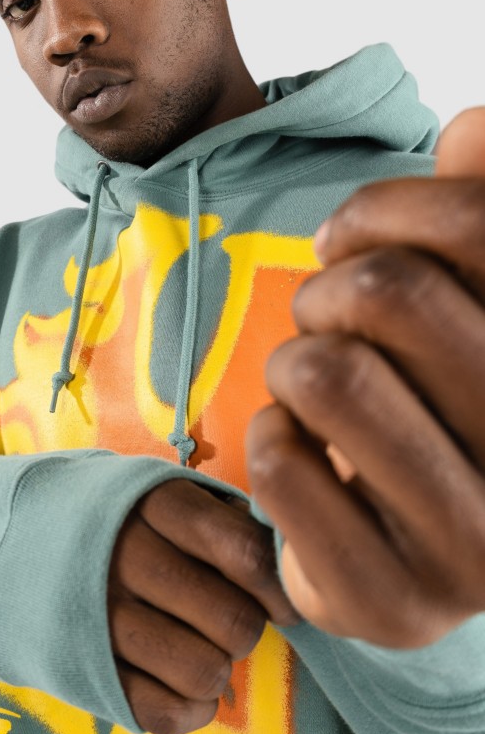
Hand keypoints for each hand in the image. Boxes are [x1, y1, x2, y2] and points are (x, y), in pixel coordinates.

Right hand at [108, 479, 298, 733]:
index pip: (246, 552)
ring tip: (196, 645)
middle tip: (223, 616)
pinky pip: (168, 714)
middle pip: (236, 621)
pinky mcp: (87, 671)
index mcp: (154, 503)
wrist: (17, 542)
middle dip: (245, 627)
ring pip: (206, 672)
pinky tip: (176, 680)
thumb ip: (223, 517)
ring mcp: (102, 617)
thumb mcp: (162, 491)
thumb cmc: (118, 519)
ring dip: (217, 668)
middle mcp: (125, 556)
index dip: (277, 586)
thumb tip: (288, 559)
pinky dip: (189, 707)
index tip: (279, 600)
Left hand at [247, 108, 484, 647]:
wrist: (401, 555)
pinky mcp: (392, 604)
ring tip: (312, 385)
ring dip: (294, 362)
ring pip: (326, 374)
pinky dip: (269, 436)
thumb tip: (474, 129)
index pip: (480, 229)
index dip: (386, 209)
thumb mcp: (463, 305)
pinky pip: (278, 462)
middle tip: (324, 319)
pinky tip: (303, 455)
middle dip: (328, 290)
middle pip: (391, 295)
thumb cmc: (427, 405)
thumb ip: (477, 215)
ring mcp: (479, 552)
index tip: (346, 239)